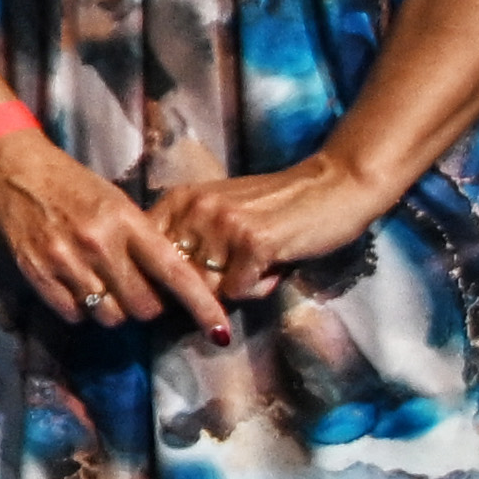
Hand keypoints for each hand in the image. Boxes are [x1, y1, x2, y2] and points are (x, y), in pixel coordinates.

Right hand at [0, 103, 231, 340]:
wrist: (16, 171)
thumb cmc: (76, 186)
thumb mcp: (119, 204)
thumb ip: (145, 244)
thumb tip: (173, 290)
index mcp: (126, 221)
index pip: (175, 274)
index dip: (203, 307)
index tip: (220, 333)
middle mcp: (98, 243)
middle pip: (144, 306)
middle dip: (148, 306)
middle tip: (138, 289)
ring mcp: (65, 260)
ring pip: (110, 316)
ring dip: (115, 310)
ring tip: (105, 288)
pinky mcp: (37, 273)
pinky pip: (74, 315)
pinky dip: (82, 309)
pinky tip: (79, 287)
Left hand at [155, 150, 396, 296]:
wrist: (334, 185)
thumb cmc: (276, 208)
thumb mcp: (220, 215)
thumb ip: (189, 242)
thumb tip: (162, 293)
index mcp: (179, 200)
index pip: (144, 253)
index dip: (160, 281)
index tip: (180, 292)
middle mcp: (194, 208)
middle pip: (175, 277)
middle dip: (203, 291)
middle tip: (237, 276)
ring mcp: (222, 224)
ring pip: (207, 289)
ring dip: (236, 289)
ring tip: (260, 267)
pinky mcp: (253, 242)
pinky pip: (239, 291)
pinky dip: (260, 288)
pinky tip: (276, 266)